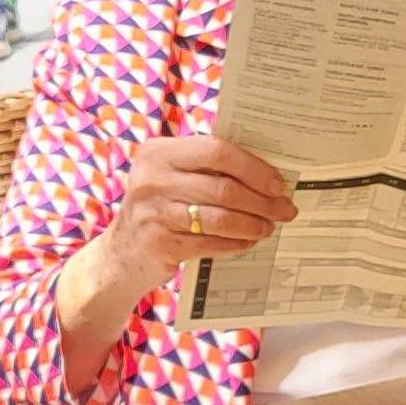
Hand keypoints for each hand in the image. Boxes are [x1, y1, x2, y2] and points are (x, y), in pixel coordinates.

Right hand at [93, 133, 298, 293]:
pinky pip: (210, 243)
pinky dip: (236, 243)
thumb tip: (266, 174)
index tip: (277, 183)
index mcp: (158, 152)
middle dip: (262, 201)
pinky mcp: (159, 244)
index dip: (253, 167)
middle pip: (223, 186)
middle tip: (284, 209)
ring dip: (253, 224)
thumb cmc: (159, 208)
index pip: (216, 150)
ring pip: (220, 217)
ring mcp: (153, 212)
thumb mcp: (171, 178)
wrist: (121, 254)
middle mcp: (151, 178)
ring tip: (269, 227)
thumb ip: (205, 169)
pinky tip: (248, 241)